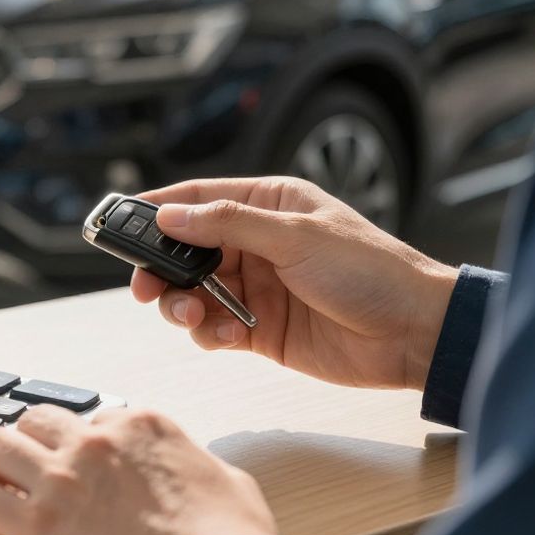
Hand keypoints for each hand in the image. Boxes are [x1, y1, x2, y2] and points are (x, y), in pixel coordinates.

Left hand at [0, 405, 275, 534]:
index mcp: (143, 426)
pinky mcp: (37, 523)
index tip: (78, 470)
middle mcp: (96, 440)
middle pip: (35, 421)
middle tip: (22, 476)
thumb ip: (200, 464)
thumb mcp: (233, 484)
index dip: (81, 446)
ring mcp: (63, 477)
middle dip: (27, 446)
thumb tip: (197, 466)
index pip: (93, 417)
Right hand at [130, 176, 458, 388]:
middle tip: (145, 288)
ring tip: (194, 315)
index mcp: (268, 205)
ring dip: (183, 305)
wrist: (413, 334)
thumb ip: (228, 225)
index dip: (158, 210)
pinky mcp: (259, 329)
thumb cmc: (370, 272)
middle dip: (161, 270)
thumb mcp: (296, 237)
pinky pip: (213, 327)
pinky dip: (210, 332)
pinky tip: (231, 334)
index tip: (121, 223)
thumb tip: (170, 216)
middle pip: (185, 251)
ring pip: (192, 292)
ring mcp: (256, 287)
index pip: (199, 199)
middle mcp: (257, 243)